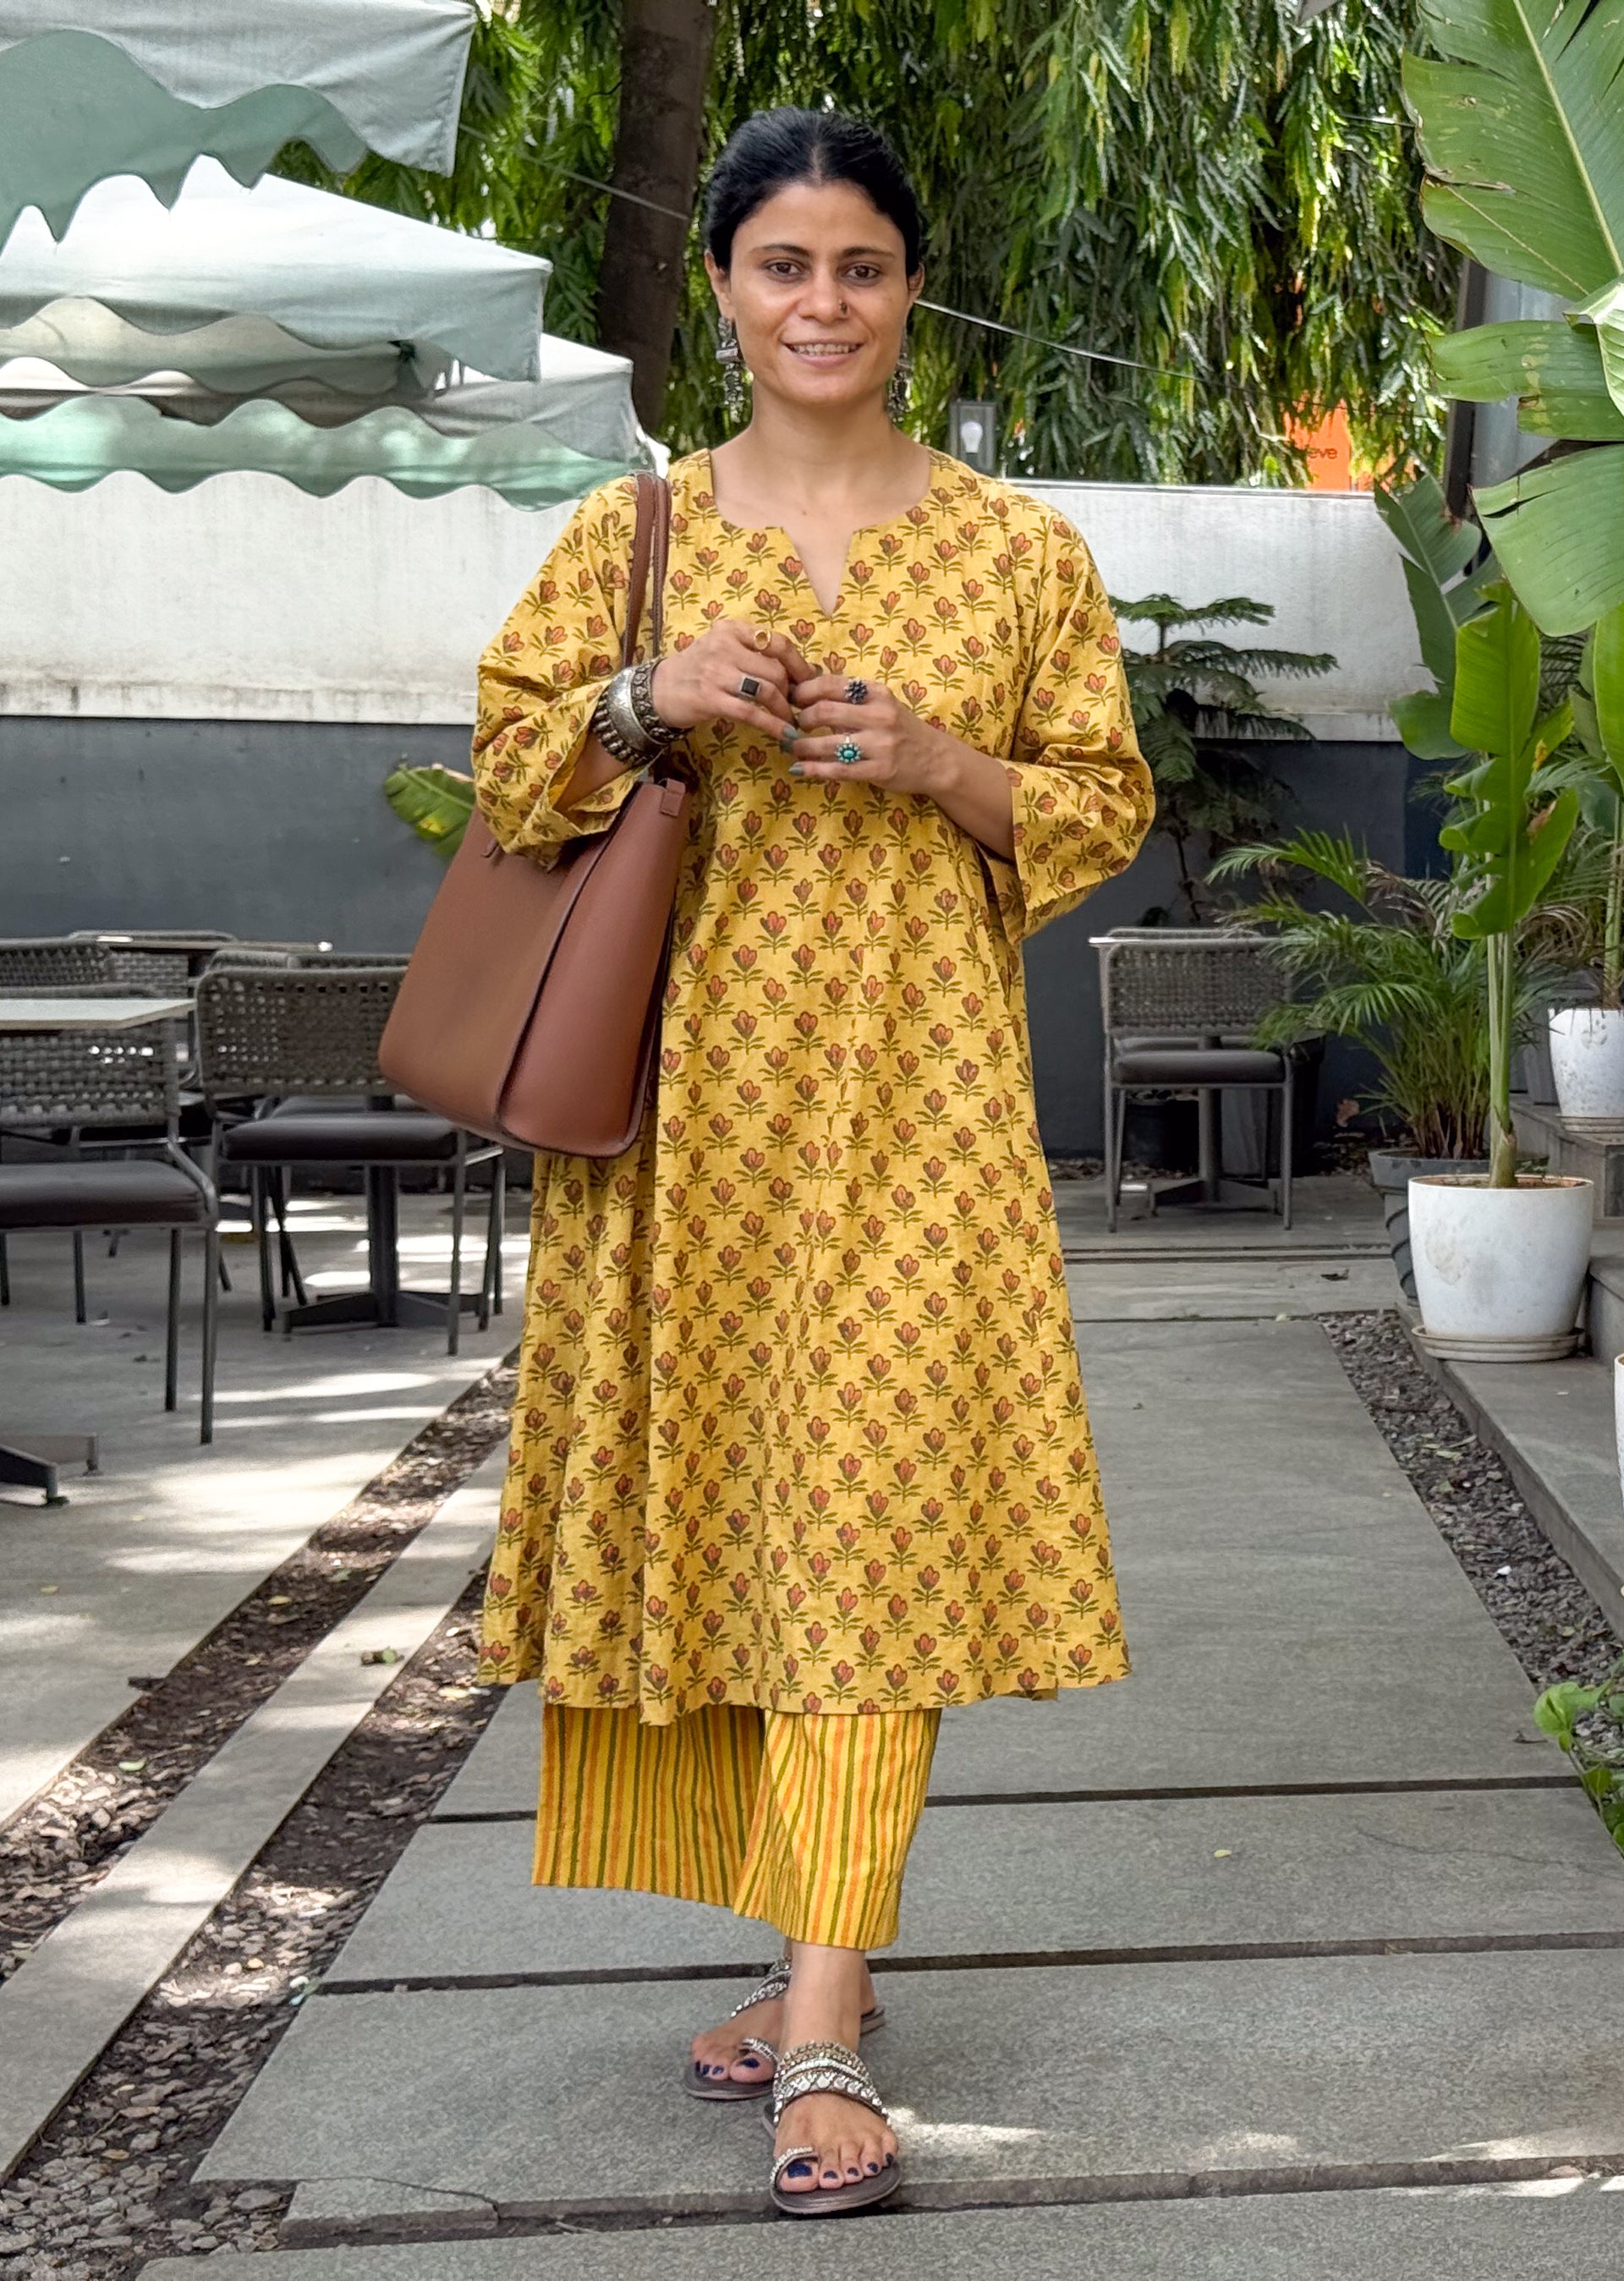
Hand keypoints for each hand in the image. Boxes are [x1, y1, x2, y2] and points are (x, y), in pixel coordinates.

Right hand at [649, 620, 812, 742]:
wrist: (659, 690)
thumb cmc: (698, 670)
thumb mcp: (723, 648)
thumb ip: (753, 652)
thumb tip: (798, 671)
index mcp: (732, 630)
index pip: (777, 643)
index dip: (799, 664)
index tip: (808, 682)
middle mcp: (725, 646)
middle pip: (775, 670)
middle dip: (791, 692)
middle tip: (793, 706)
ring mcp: (716, 672)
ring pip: (766, 690)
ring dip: (784, 710)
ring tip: (789, 721)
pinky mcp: (711, 698)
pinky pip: (751, 713)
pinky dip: (773, 726)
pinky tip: (784, 735)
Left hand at [782, 674, 947, 795]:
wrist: (937, 759)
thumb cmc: (901, 730)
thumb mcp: (882, 705)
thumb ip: (850, 699)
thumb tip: (805, 691)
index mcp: (877, 693)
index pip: (831, 684)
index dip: (804, 691)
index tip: (791, 699)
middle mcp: (880, 715)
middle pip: (825, 711)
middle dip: (801, 719)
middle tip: (791, 725)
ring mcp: (880, 744)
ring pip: (828, 743)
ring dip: (801, 746)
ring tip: (791, 747)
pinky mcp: (879, 770)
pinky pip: (838, 770)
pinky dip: (814, 769)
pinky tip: (799, 769)